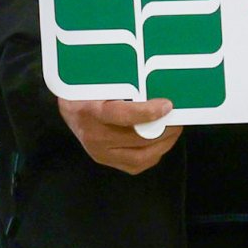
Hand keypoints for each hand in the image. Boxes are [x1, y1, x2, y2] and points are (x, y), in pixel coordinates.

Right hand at [60, 95, 178, 172]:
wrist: (69, 111)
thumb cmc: (86, 91)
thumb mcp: (100, 82)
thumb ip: (123, 85)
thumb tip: (153, 84)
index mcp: (91, 112)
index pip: (122, 115)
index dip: (148, 112)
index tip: (167, 106)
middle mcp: (95, 137)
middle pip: (136, 139)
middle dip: (164, 130)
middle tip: (178, 118)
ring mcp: (100, 153)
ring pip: (139, 157)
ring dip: (163, 145)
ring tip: (173, 131)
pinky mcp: (106, 162)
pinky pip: (135, 165)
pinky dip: (153, 155)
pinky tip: (160, 143)